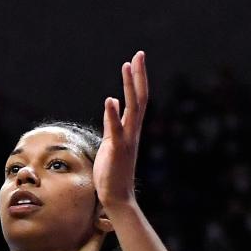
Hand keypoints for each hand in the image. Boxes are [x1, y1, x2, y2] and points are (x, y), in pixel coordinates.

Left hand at [93, 51, 147, 210]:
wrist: (116, 195)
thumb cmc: (112, 171)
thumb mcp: (111, 141)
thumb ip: (112, 123)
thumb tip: (112, 103)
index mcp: (130, 129)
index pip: (137, 99)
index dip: (137, 79)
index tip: (135, 60)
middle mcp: (132, 131)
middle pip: (140, 98)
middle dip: (139, 76)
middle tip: (139, 54)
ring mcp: (127, 139)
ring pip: (133, 108)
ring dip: (130, 86)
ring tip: (127, 65)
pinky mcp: (116, 150)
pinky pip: (115, 129)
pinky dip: (113, 114)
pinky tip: (110, 99)